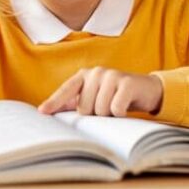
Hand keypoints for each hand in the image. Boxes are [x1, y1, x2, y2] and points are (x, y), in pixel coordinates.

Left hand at [38, 67, 163, 116]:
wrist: (146, 90)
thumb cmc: (115, 96)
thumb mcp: (94, 98)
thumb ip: (73, 103)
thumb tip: (48, 111)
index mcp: (84, 76)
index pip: (66, 90)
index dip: (54, 102)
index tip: (43, 112)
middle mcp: (96, 73)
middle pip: (85, 108)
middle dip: (95, 115)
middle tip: (106, 108)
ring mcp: (112, 76)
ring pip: (100, 110)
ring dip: (109, 116)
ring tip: (116, 106)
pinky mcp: (127, 83)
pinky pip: (116, 109)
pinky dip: (120, 114)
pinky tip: (126, 106)